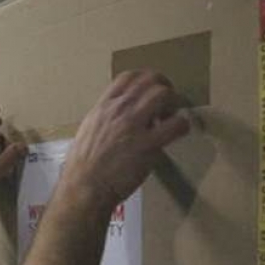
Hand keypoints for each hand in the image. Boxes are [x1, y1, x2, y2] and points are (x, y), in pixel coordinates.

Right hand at [60, 70, 190, 208]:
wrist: (84, 187)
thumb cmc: (82, 166)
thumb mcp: (89, 131)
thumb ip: (105, 118)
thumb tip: (118, 115)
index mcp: (103, 106)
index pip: (129, 76)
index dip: (146, 80)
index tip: (151, 92)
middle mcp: (119, 110)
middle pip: (151, 80)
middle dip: (164, 89)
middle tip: (166, 106)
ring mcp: (133, 126)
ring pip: (164, 94)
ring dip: (173, 104)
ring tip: (169, 119)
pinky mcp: (148, 145)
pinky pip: (177, 124)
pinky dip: (181, 126)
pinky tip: (175, 134)